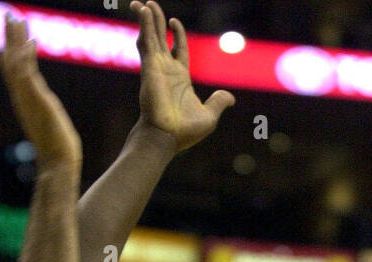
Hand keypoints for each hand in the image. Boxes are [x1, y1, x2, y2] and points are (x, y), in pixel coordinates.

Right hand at [0, 16, 80, 169]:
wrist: (58, 164)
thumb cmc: (58, 151)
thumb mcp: (50, 123)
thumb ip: (46, 112)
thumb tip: (48, 112)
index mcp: (25, 101)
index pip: (14, 71)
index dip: (14, 50)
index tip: (19, 33)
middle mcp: (22, 98)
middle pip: (9, 61)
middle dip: (9, 37)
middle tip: (9, 15)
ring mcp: (27, 99)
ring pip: (15, 63)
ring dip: (15, 39)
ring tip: (16, 19)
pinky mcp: (37, 100)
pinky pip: (27, 73)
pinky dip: (27, 56)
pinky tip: (31, 42)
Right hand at [130, 1, 234, 152]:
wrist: (167, 137)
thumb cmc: (185, 131)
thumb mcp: (209, 116)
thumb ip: (219, 103)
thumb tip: (230, 97)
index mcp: (180, 78)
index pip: (178, 49)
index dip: (177, 34)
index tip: (174, 22)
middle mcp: (166, 70)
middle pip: (160, 38)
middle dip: (156, 21)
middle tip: (150, 5)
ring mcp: (156, 67)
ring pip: (150, 36)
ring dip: (146, 18)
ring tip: (141, 3)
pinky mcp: (149, 66)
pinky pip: (146, 40)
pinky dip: (145, 25)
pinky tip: (143, 10)